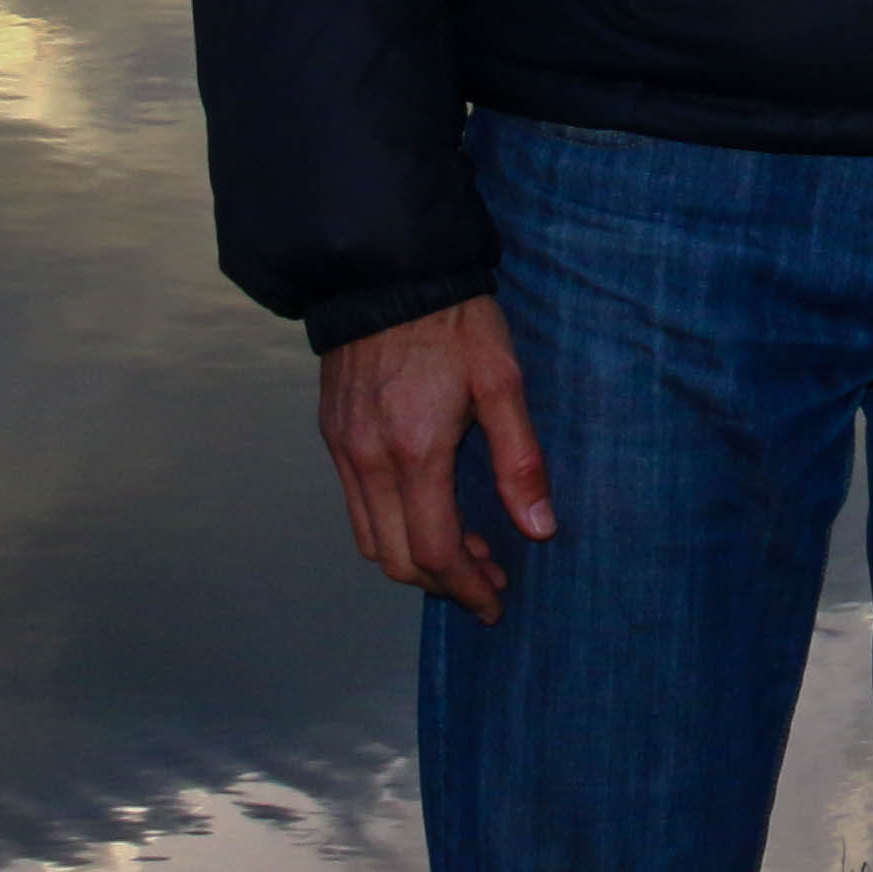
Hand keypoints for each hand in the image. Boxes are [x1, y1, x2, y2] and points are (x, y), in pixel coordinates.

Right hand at [318, 294, 550, 618]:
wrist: (385, 269)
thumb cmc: (453, 321)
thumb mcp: (503, 381)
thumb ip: (520, 460)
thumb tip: (540, 528)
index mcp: (414, 452)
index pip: (433, 553)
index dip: (467, 588)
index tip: (496, 602)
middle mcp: (368, 461)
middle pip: (396, 559)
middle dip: (443, 583)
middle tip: (490, 578)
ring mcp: (342, 450)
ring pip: (370, 538)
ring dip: (414, 559)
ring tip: (465, 550)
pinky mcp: (332, 435)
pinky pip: (356, 506)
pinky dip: (390, 527)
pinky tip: (427, 510)